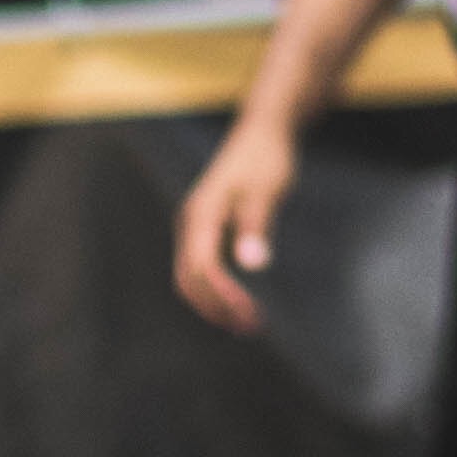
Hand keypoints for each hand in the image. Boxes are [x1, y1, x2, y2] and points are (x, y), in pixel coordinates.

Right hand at [176, 106, 298, 333]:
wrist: (263, 130)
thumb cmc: (267, 158)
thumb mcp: (266, 189)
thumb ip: (256, 225)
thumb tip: (253, 264)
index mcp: (201, 214)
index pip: (202, 268)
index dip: (223, 296)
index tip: (250, 314)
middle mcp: (191, 222)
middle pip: (189, 279)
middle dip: (215, 307)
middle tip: (249, 327)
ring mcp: (195, 225)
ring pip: (191, 276)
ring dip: (214, 301)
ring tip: (245, 321)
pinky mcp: (205, 226)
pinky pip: (201, 266)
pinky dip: (216, 288)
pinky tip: (238, 298)